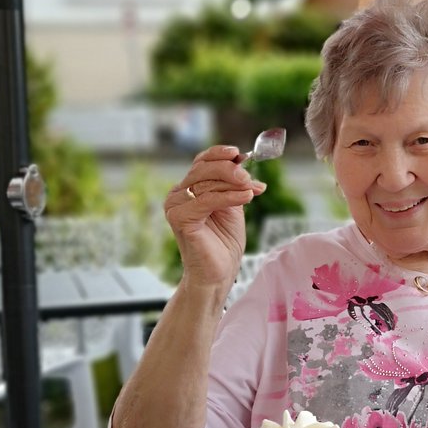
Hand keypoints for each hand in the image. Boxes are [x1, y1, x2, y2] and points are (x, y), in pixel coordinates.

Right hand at [165, 145, 265, 290]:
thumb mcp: (233, 205)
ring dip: (233, 184)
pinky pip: (207, 200)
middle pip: (203, 169)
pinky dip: (229, 197)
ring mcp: (175, 206)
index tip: (239, 154)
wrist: (218, 273)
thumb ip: (235, 185)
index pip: (201, 162)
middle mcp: (177, 195)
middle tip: (248, 177)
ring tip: (251, 189)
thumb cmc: (223, 242)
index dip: (220, 154)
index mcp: (188, 189)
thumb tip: (246, 166)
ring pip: (206, 183)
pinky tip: (247, 197)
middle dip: (230, 170)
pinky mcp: (179, 218)